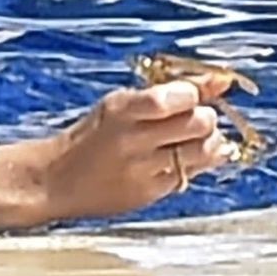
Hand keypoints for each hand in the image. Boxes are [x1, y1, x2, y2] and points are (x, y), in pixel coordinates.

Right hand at [0, 78, 236, 227]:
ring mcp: (142, 170)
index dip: (194, 94)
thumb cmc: (91, 137)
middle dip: (204, 119)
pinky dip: (192, 166)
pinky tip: (177, 161)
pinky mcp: (148, 193)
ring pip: (204, 151)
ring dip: (205, 143)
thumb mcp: (120, 105)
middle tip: (192, 121)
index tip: (191, 95)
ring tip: (187, 142)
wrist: (54, 181)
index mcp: (120, 110)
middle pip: (199, 123)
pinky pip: (190, 175)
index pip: (172, 99)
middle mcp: (132, 140)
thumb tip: (222, 81)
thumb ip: (170, 92)